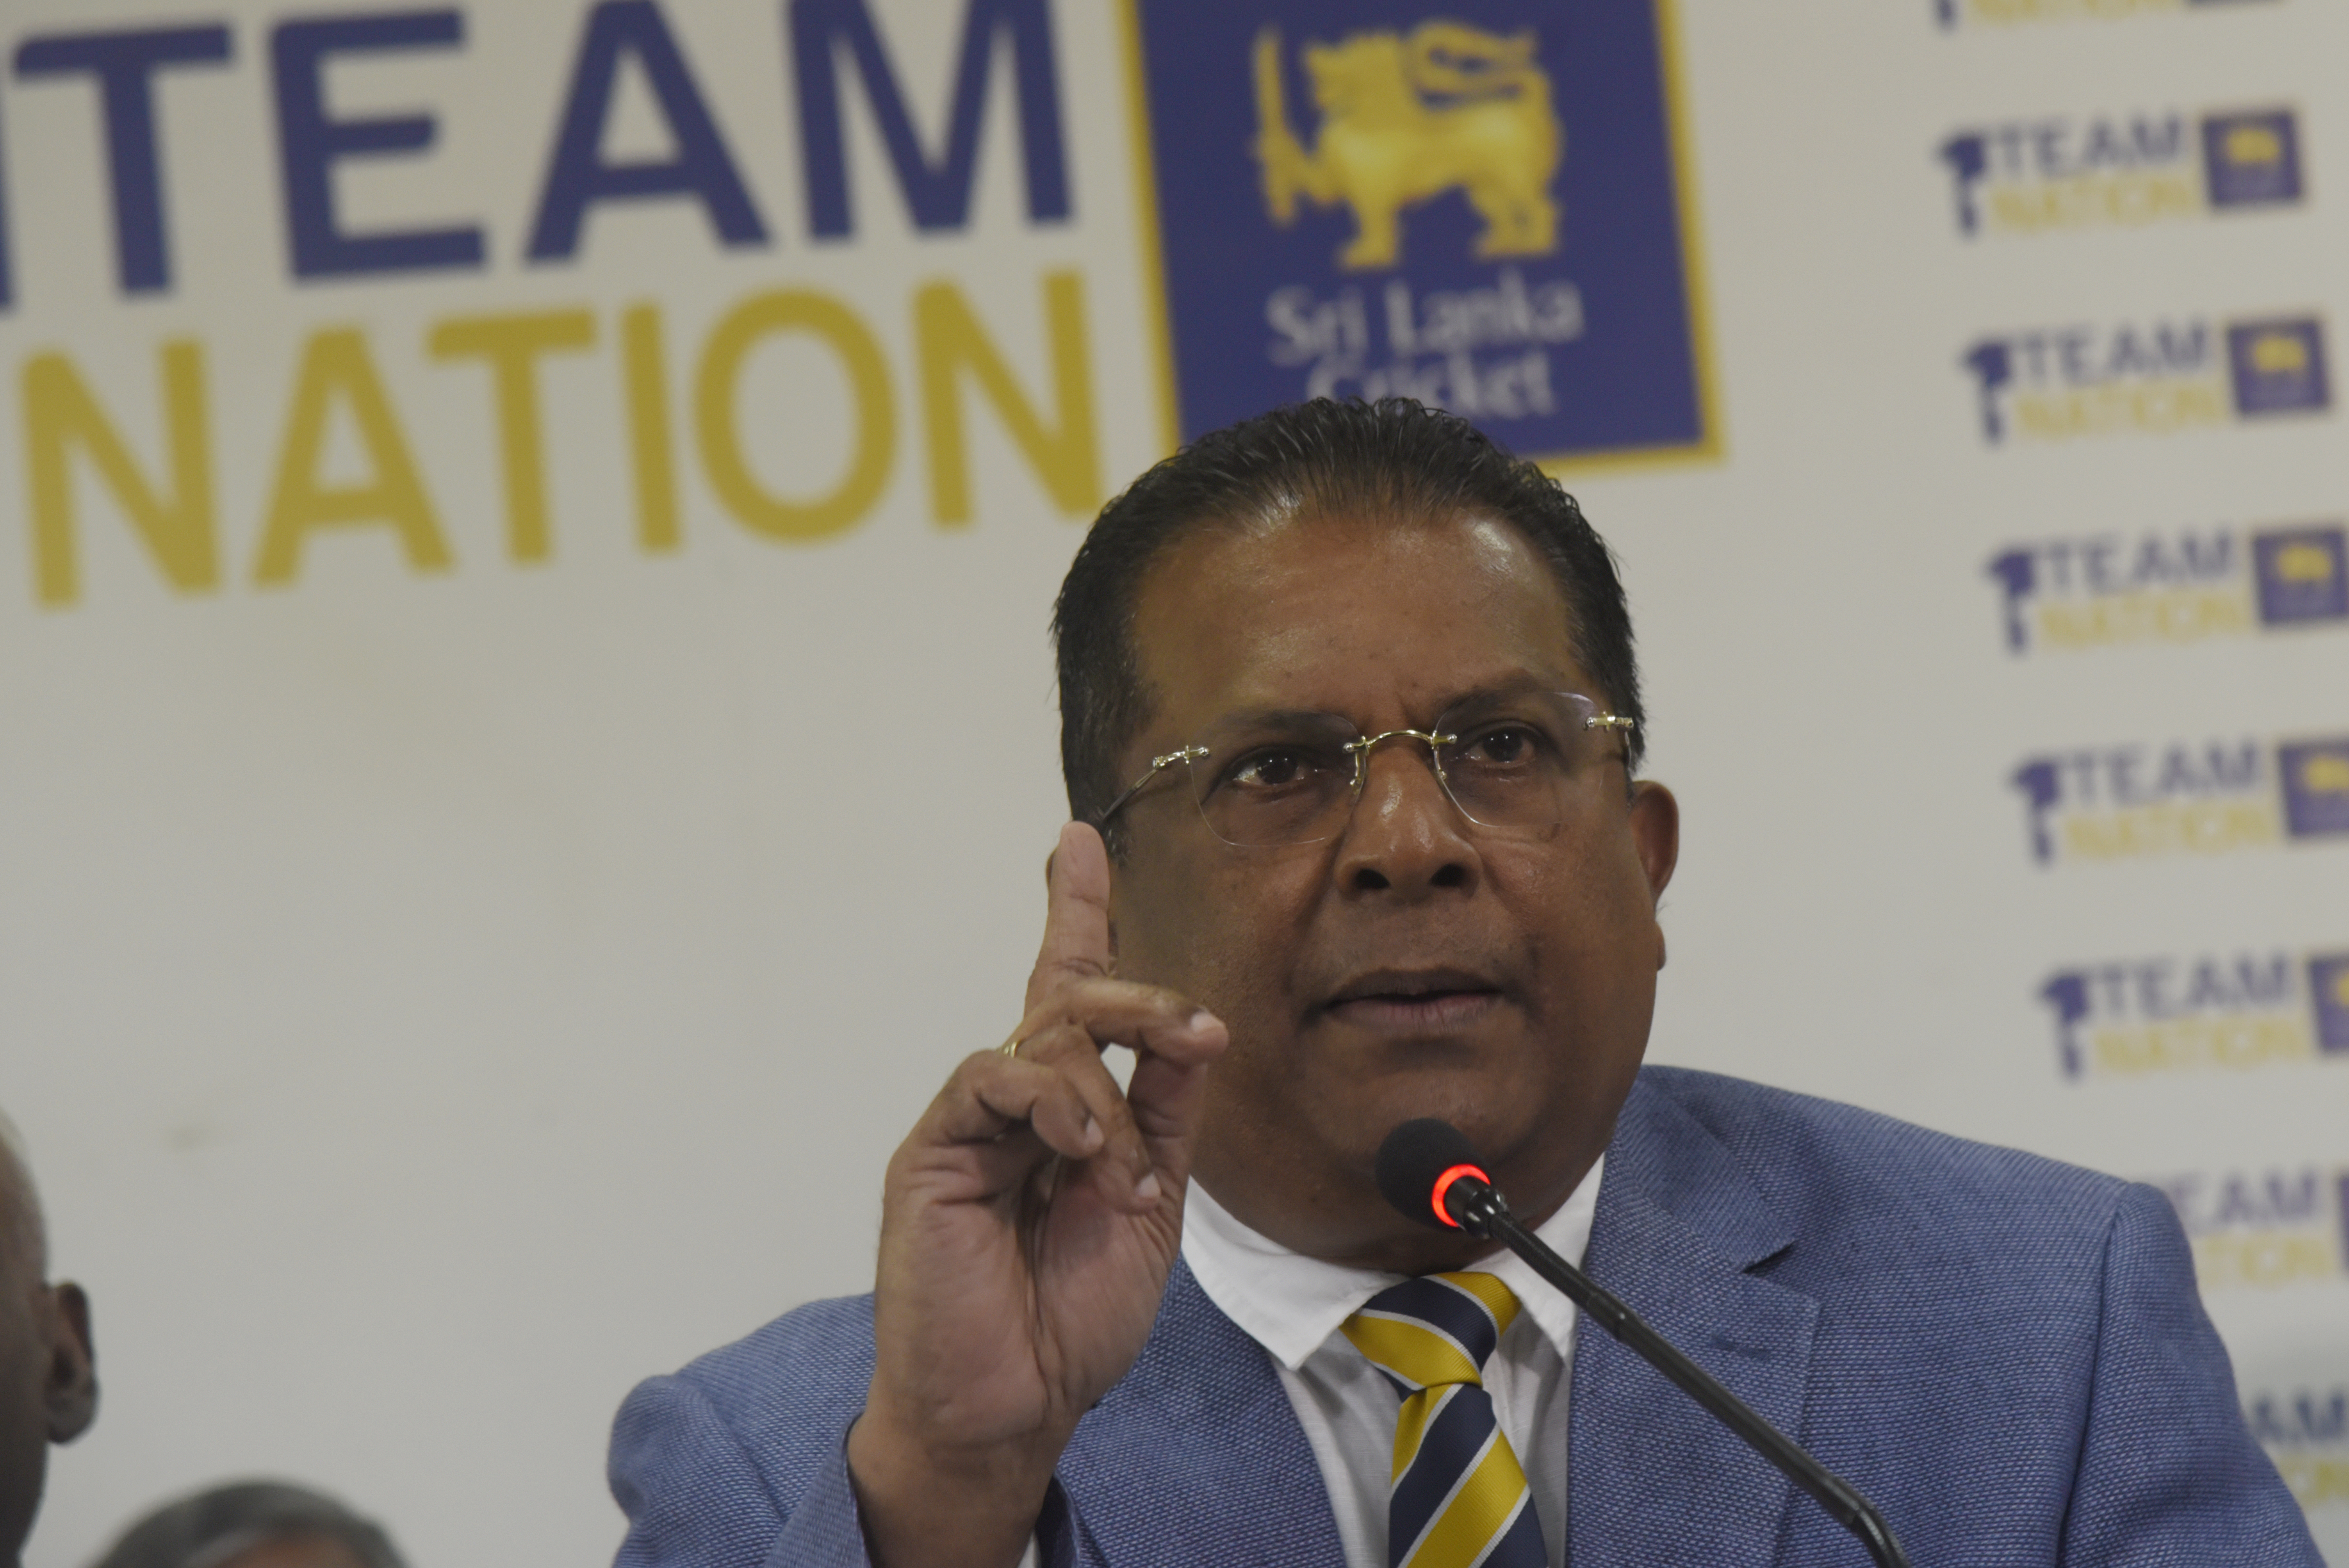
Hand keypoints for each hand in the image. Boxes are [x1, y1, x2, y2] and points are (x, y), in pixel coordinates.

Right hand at [847, 822, 1227, 1567]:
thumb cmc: (1071, 1318)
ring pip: (1043, 1038)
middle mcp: (1014, 1105)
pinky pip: (991, 1077)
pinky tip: (1081, 1153)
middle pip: (1070, 1001)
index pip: (1068, 997)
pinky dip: (1053, 1103)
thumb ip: (1168, 1119)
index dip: (1074, 915)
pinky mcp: (933, 1149)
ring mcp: (969, 1123)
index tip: (1078, 842)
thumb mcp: (1151, 1208)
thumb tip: (1196, 1036)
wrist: (1011, 1406)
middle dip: (1143, 1001)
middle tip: (1194, 1033)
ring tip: (1125, 1179)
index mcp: (1066, 1115)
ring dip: (1109, 1095)